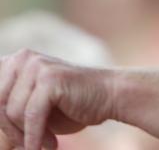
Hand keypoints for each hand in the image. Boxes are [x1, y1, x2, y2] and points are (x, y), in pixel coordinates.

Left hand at [0, 49, 114, 149]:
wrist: (108, 95)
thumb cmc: (71, 105)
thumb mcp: (32, 107)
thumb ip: (9, 110)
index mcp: (15, 61)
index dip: (0, 119)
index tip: (11, 138)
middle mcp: (23, 58)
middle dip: (11, 131)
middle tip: (29, 145)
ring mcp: (37, 65)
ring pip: (12, 112)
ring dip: (27, 135)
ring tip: (46, 142)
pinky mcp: (50, 78)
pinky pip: (31, 115)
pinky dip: (35, 136)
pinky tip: (48, 145)